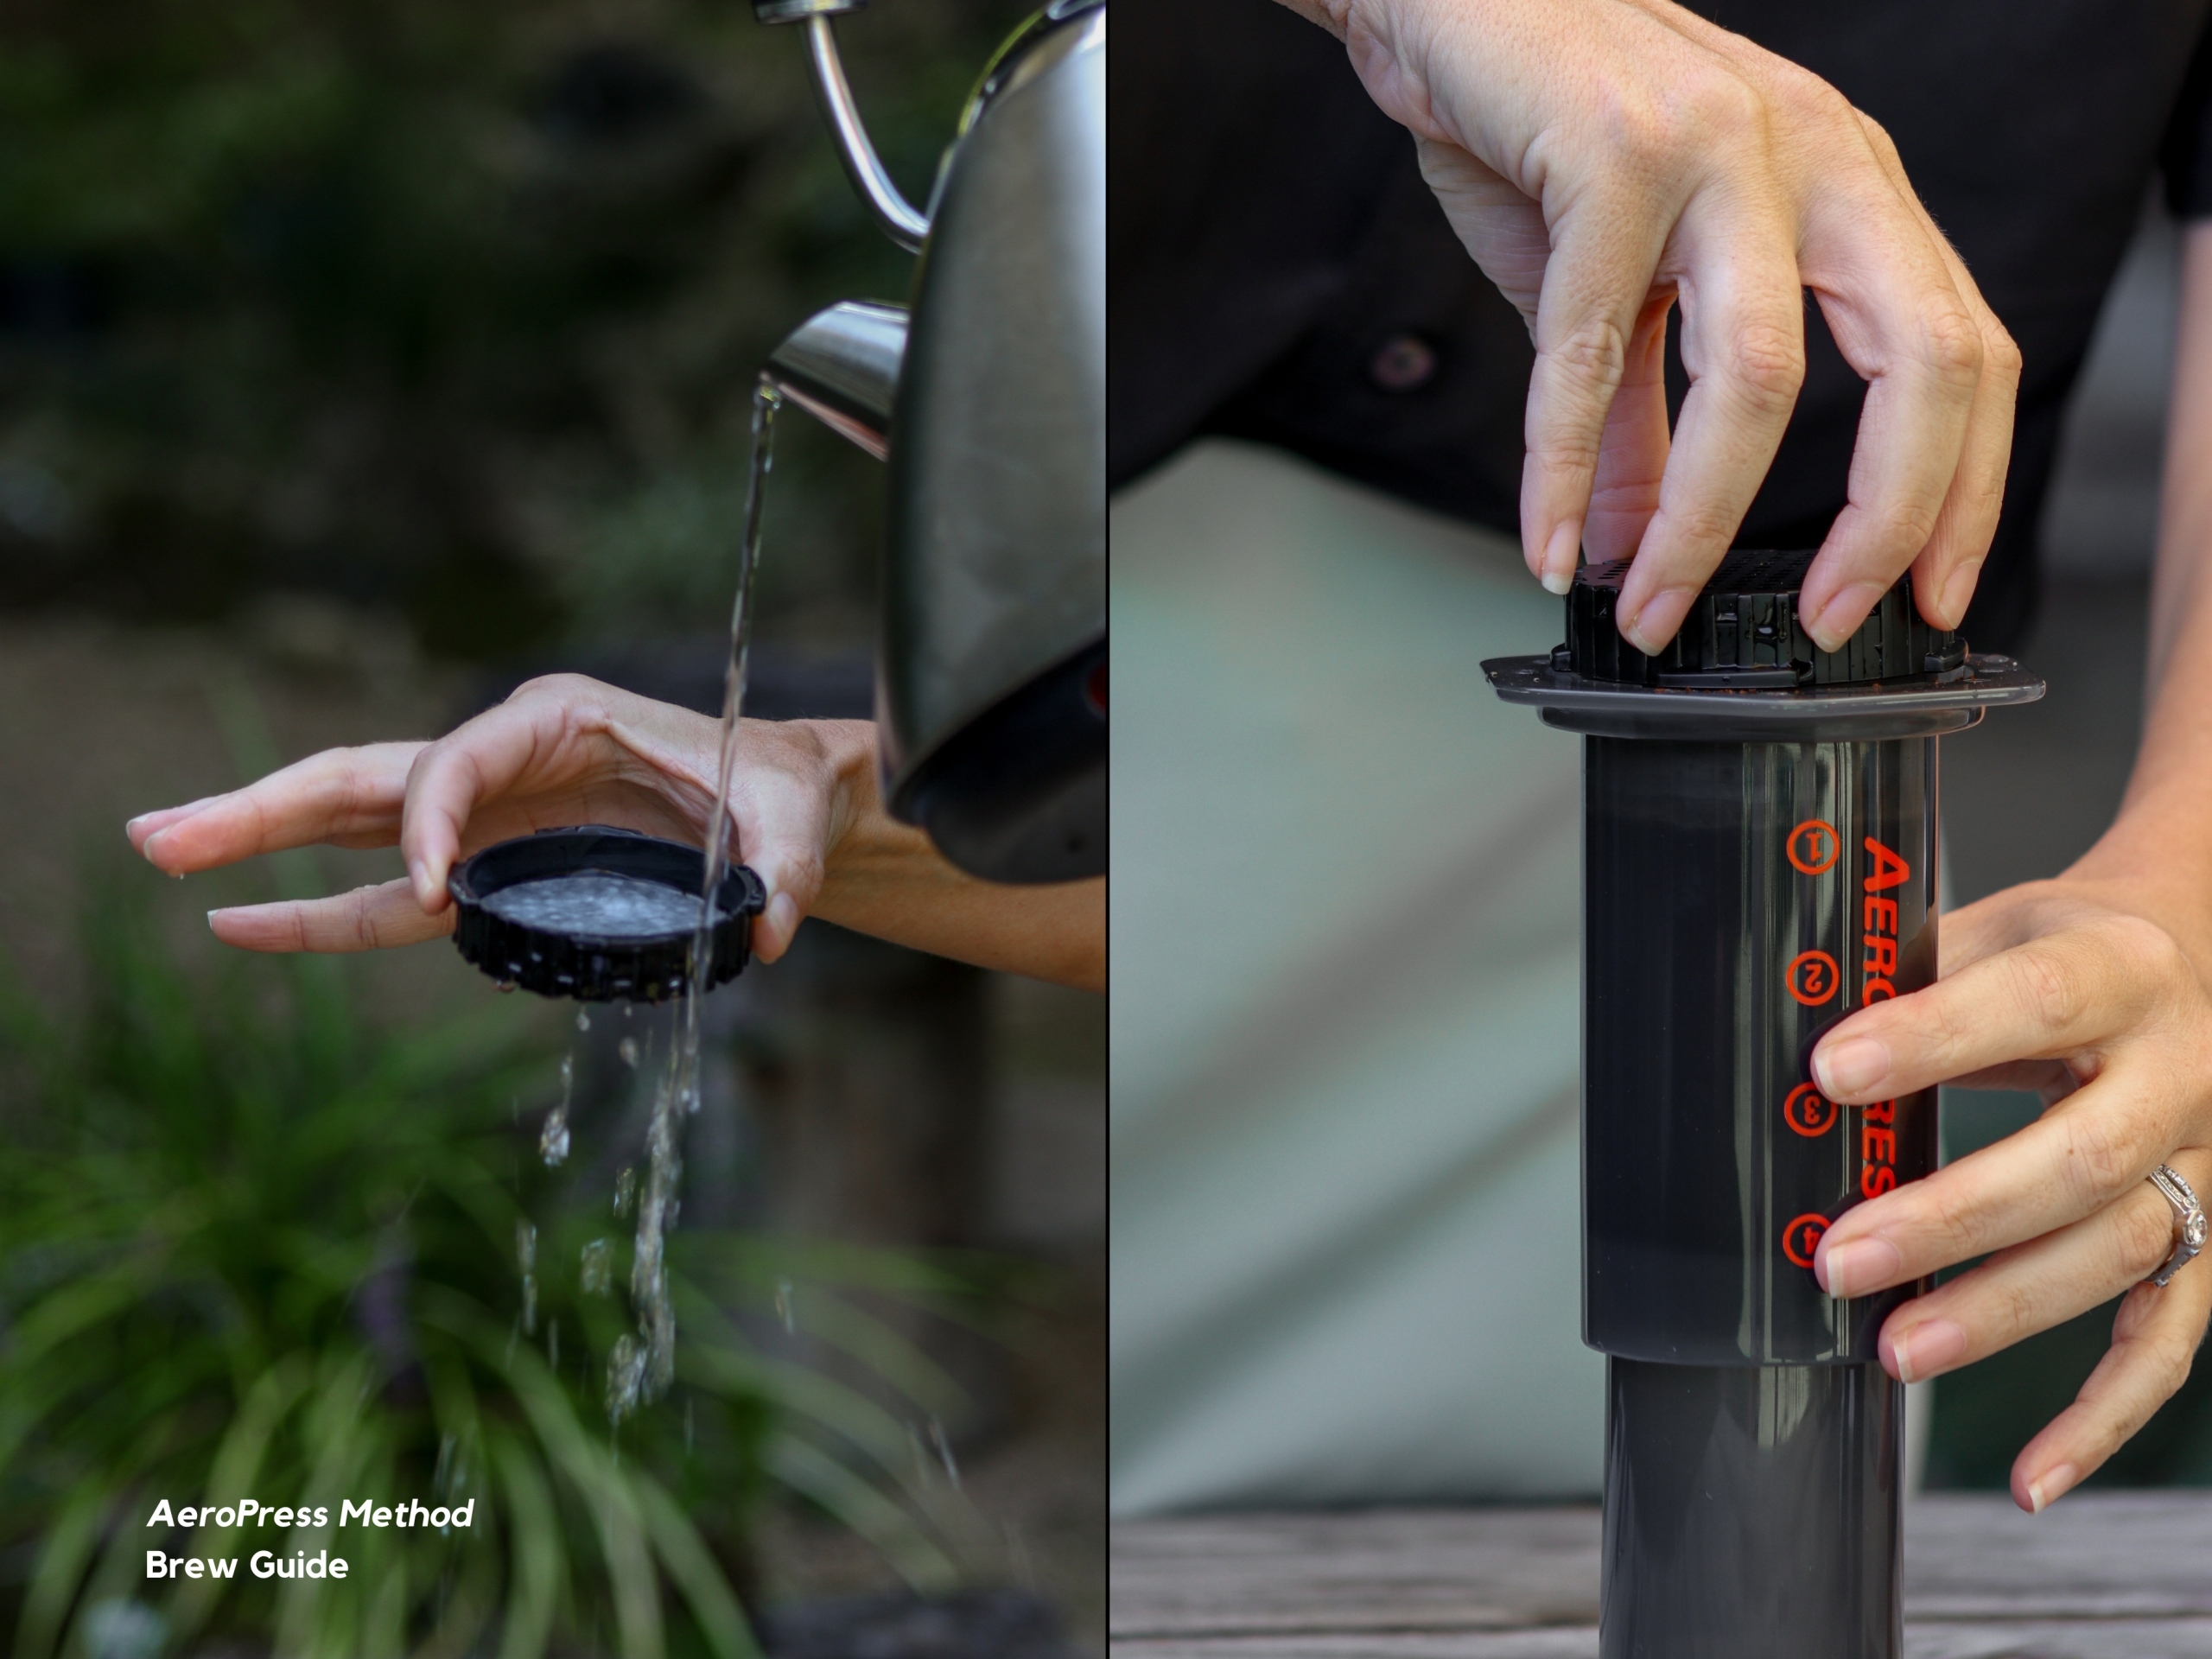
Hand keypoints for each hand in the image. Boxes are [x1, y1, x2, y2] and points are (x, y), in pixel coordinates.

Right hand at [126, 675, 1105, 989]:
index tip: (429, 890)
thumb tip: (767, 937)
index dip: (432, 819)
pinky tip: (242, 924)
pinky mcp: (484, 865)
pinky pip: (385, 893)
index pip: (461, 759)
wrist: (781, 800)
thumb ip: (783, 872)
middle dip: (268, 805)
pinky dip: (318, 910)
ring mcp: (483, 812)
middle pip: (365, 776)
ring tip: (159, 852)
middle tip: (164, 836)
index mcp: (559, 720)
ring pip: (351, 821)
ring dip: (258, 841)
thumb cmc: (777, 789)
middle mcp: (504, 757)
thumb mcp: (790, 817)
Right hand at [1278, 0, 2019, 652]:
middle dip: (1886, 521)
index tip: (1924, 596)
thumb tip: (1638, 545)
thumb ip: (1642, 417)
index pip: (1962, 351)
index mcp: (1847, 186)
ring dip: (1700, 522)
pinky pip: (1593, 350)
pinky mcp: (1612, 152)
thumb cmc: (1550, 126)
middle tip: (1824, 620)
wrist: (1448, 0)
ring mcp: (1722, 147)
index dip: (1960, 490)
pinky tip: (1547, 539)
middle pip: (1919, 361)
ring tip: (1649, 605)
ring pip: (1758, 373)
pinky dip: (1561, 469)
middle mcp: (1814, 157)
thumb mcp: (1624, 287)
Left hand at [1808, 873, 2211, 1511]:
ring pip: (2123, 1253)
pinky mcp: (2210, 1240)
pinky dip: (2102, 1415)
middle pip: (2084, 1157)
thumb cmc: (2066, 948)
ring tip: (1895, 1348)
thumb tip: (1778, 1019)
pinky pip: (2168, 1340)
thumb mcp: (1998, 926)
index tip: (1829, 1073)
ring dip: (2006, 1313)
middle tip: (1841, 1255)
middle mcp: (2182, 1072)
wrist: (2195, 954)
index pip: (2030, 1002)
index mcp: (2121, 969)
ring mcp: (2208, 1164)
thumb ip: (1908, 972)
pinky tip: (2033, 1475)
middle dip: (1956, 1216)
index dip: (1930, 1039)